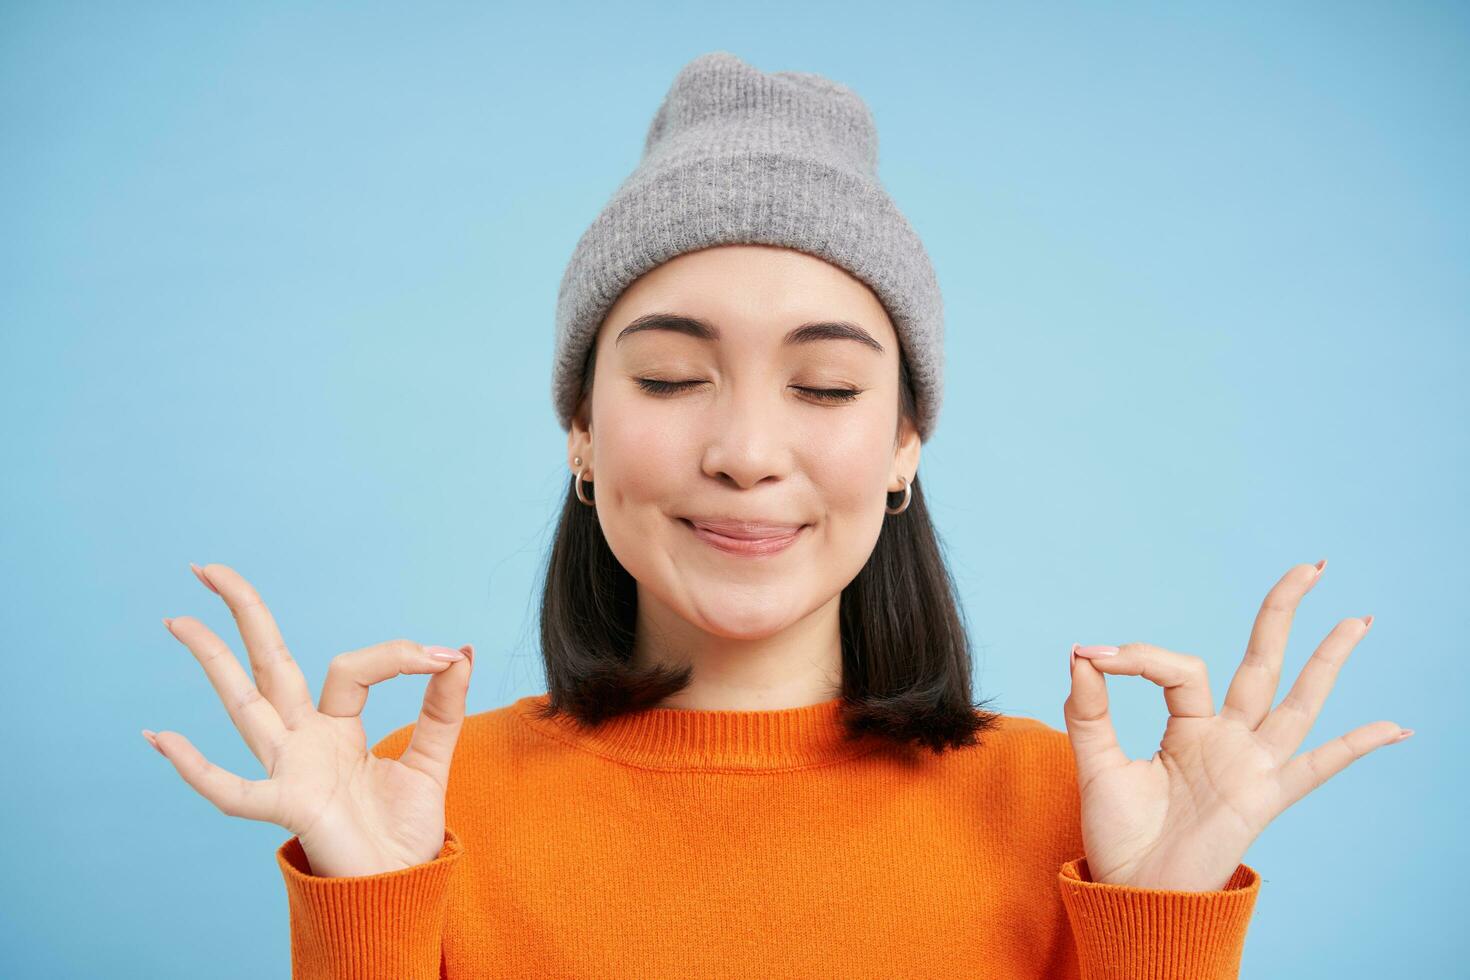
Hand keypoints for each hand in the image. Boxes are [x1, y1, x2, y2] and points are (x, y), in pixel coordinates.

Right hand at [144, 562, 474, 877]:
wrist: (400, 887)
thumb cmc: (403, 829)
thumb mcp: (433, 757)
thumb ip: (444, 706)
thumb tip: (461, 649)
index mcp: (338, 726)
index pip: (353, 667)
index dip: (399, 655)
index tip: (445, 655)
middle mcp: (304, 740)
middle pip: (271, 664)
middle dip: (244, 614)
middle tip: (209, 568)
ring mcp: (289, 770)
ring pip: (244, 705)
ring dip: (212, 662)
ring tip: (178, 620)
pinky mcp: (288, 807)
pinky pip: (233, 789)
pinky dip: (197, 768)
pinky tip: (159, 738)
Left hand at [1062, 560, 1410, 890]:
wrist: (1132, 893)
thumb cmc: (1118, 833)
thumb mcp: (1095, 764)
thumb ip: (1088, 710)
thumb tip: (1080, 653)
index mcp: (1187, 725)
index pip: (1178, 667)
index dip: (1137, 656)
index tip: (1094, 655)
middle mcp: (1227, 739)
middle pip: (1263, 663)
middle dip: (1283, 614)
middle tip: (1309, 567)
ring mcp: (1251, 767)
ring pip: (1297, 702)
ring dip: (1328, 662)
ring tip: (1357, 620)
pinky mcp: (1264, 800)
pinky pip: (1318, 769)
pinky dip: (1356, 748)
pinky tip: (1395, 727)